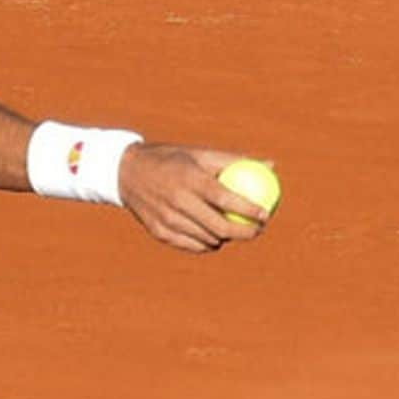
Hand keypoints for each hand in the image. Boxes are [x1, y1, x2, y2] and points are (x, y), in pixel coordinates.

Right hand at [116, 144, 267, 253]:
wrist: (127, 172)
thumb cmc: (173, 160)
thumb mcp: (201, 154)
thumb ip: (235, 161)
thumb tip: (271, 166)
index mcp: (190, 179)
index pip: (226, 199)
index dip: (249, 210)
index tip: (265, 215)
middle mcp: (177, 200)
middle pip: (219, 226)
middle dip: (245, 233)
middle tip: (257, 230)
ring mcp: (166, 218)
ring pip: (206, 238)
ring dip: (226, 239)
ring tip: (237, 231)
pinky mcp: (158, 231)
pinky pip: (190, 245)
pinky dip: (206, 244)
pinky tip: (216, 238)